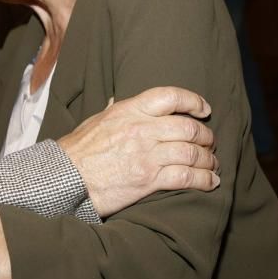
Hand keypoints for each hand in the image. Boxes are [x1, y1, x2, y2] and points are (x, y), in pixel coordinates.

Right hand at [58, 86, 218, 216]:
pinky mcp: (148, 179)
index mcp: (129, 111)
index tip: (204, 109)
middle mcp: (141, 129)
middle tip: (210, 143)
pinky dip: (203, 179)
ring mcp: (146, 155)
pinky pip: (186, 176)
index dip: (193, 101)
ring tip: (212, 163)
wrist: (65, 178)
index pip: (170, 97)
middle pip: (188, 128)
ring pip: (192, 152)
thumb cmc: (77, 150)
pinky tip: (210, 181)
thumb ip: (114, 111)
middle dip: (206, 136)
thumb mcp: (96, 121)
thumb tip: (119, 100)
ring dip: (208, 159)